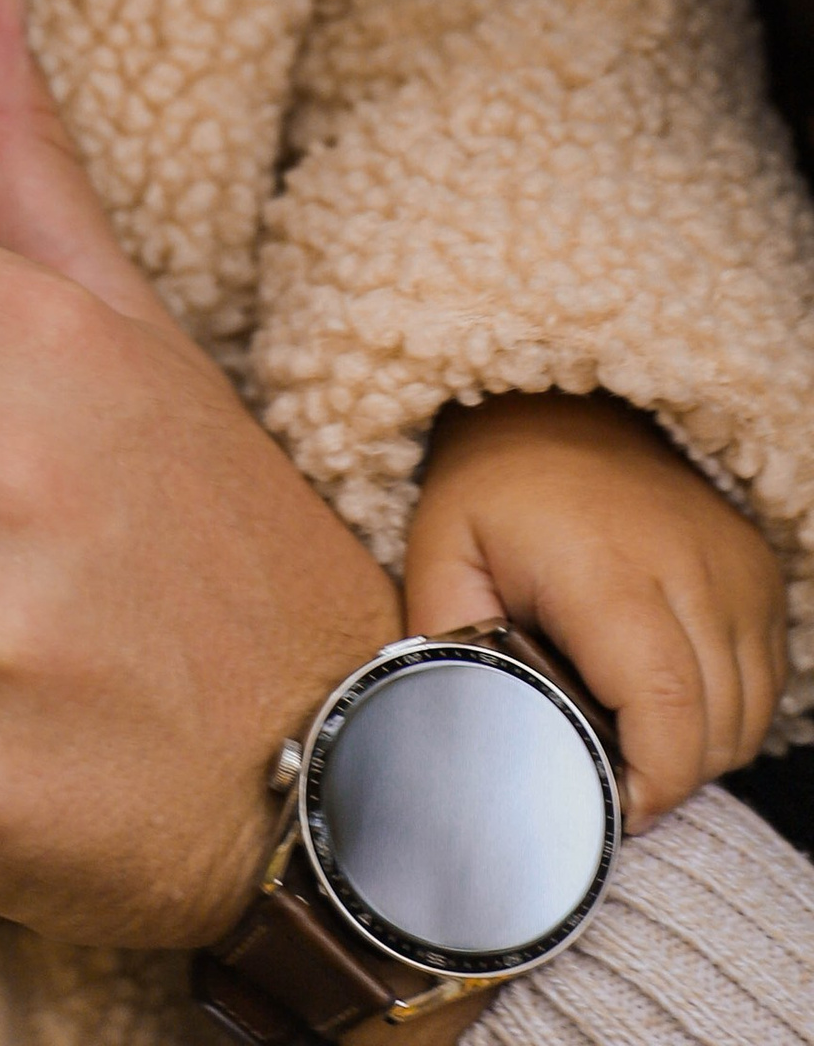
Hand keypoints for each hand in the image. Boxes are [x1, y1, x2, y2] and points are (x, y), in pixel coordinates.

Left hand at [408, 388, 788, 826]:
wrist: (556, 401)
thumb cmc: (493, 484)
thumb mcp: (441, 552)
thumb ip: (447, 644)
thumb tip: (454, 729)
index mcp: (606, 568)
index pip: (667, 709)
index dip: (652, 782)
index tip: (614, 808)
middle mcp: (689, 566)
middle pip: (715, 728)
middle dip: (668, 778)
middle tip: (611, 773)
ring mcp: (735, 565)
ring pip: (750, 714)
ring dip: (702, 749)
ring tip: (635, 737)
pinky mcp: (758, 567)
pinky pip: (767, 678)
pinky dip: (729, 710)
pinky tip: (671, 699)